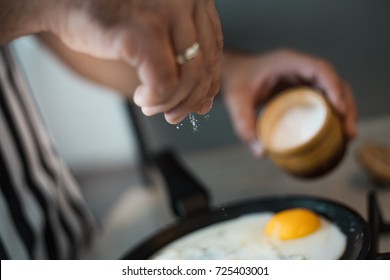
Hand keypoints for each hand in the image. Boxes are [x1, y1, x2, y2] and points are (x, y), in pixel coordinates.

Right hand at [44, 0, 222, 122]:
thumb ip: (183, 61)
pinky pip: (165, 83)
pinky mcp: (143, 32)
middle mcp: (186, 0)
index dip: (207, 83)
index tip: (198, 103)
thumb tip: (205, 103)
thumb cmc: (108, 17)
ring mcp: (166, 13)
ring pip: (188, 78)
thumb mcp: (158, 34)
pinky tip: (142, 99)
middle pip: (204, 66)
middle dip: (191, 100)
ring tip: (152, 107)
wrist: (61, 0)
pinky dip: (157, 99)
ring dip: (172, 103)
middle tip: (175, 115)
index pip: (214, 50)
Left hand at [222, 49, 357, 156]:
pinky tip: (334, 130)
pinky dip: (331, 112)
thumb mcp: (237, 102)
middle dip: (346, 104)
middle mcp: (299, 68)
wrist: (231, 73)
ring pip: (332, 90)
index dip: (334, 87)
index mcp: (288, 62)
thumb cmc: (235, 81)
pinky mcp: (300, 88)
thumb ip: (245, 127)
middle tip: (349, 130)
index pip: (320, 69)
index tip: (340, 109)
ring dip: (344, 109)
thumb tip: (261, 153)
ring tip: (348, 134)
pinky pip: (322, 97)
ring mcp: (302, 78)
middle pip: (333, 81)